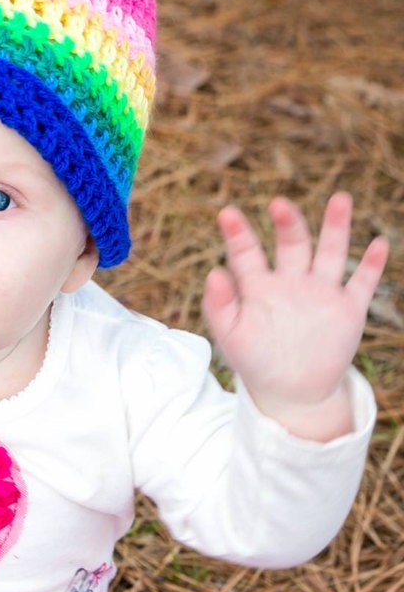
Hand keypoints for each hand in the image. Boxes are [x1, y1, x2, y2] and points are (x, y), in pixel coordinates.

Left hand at [202, 193, 388, 439]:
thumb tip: (213, 272)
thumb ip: (218, 307)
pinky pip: (362, 283)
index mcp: (260, 286)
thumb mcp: (231, 337)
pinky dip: (372, 265)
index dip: (237, 235)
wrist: (292, 392)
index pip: (247, 254)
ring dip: (336, 227)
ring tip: (340, 199)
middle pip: (292, 244)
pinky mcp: (348, 309)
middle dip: (288, 224)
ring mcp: (322, 292)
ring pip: (331, 252)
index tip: (226, 214)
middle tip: (279, 205)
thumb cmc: (256, 361)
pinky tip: (379, 244)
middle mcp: (292, 281)